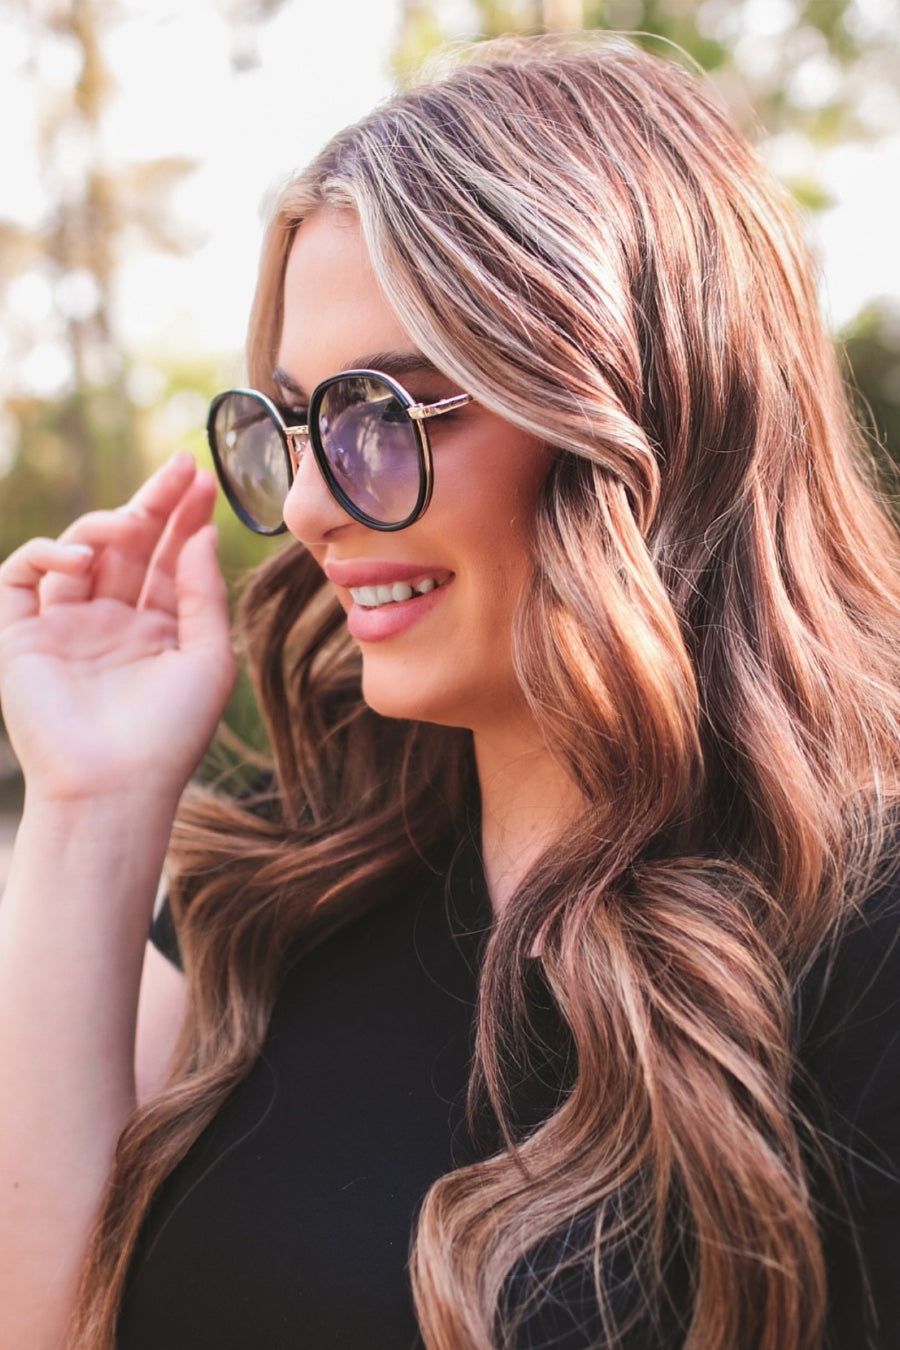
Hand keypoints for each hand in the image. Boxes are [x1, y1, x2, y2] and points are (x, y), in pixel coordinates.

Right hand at [0, 454, 235, 805]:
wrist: (114, 787)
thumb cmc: (170, 733)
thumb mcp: (207, 657)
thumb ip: (204, 592)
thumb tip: (203, 532)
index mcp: (158, 628)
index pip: (170, 558)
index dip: (184, 517)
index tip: (203, 479)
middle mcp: (112, 621)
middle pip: (129, 545)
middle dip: (153, 502)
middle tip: (179, 466)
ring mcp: (65, 625)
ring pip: (77, 551)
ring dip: (105, 525)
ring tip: (131, 523)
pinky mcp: (21, 635)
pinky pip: (22, 576)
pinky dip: (46, 554)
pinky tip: (81, 560)